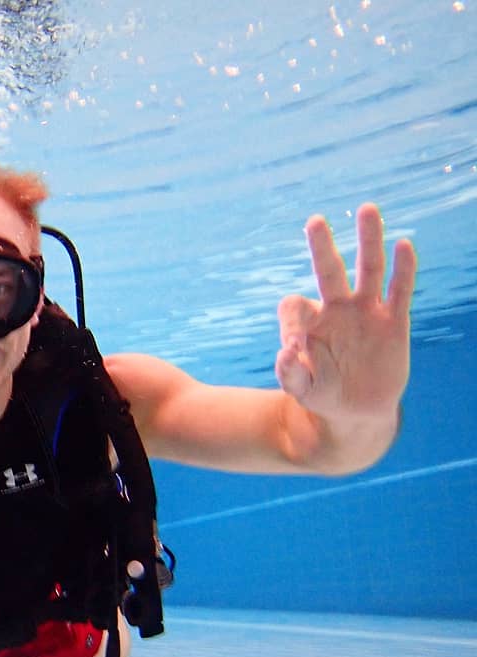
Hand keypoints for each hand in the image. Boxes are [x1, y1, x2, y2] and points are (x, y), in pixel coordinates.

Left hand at [275, 203, 415, 422]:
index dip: (291, 320)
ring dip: (369, 240)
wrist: (357, 412)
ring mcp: (365, 313)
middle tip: (315, 221)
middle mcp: (336, 310)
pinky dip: (404, 269)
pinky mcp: (393, 322)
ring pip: (369, 269)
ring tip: (369, 209)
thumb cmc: (323, 396)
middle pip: (328, 271)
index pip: (293, 306)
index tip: (293, 345)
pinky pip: (400, 290)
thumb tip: (286, 350)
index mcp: (308, 324)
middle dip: (321, 247)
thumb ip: (290, 374)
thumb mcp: (301, 390)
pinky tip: (404, 245)